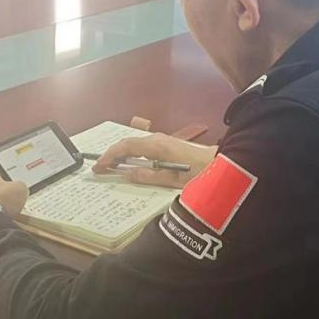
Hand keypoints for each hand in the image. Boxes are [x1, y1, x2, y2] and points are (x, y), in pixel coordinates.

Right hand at [92, 133, 216, 187]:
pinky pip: (143, 147)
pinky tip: (130, 165)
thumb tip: (126, 174)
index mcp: (156, 146)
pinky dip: (131, 155)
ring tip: (111, 168)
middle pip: (127, 144)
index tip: (97, 167)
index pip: (125, 147)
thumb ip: (148, 176)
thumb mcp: (172, 180)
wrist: (221, 163)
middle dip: (112, 155)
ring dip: (121, 155)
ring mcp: (162, 140)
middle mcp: (157, 138)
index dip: (109, 156)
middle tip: (100, 169)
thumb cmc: (198, 173)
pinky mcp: (167, 144)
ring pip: (135, 145)